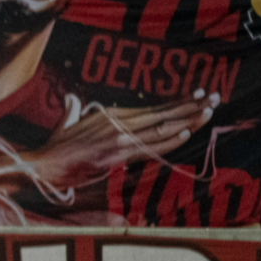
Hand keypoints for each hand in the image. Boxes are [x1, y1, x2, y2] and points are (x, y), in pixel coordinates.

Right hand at [34, 90, 219, 188]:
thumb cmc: (55, 148)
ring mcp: (119, 137)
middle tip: (214, 97)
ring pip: (160, 127)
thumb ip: (72, 110)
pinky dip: (168, 139)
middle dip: (191, 106)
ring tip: (209, 111)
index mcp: (112, 114)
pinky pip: (149, 146)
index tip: (199, 95)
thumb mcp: (66, 124)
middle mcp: (118, 122)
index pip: (153, 108)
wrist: (46, 165)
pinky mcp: (116, 153)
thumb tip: (71, 99)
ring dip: (187, 120)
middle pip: (163, 114)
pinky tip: (185, 133)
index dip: (178, 102)